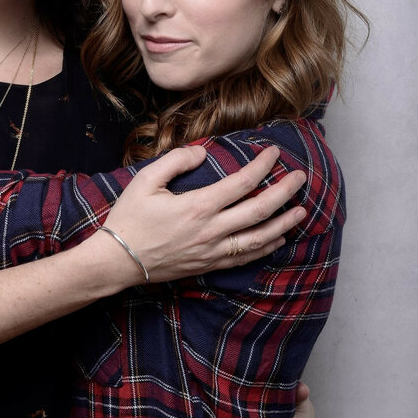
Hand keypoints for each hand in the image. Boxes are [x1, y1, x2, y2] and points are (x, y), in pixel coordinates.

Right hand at [100, 144, 306, 283]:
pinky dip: (266, 248)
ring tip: (301, 210)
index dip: (262, 165)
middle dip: (284, 192)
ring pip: (259, 238)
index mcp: (198, 206)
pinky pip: (245, 258)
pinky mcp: (208, 265)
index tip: (274, 152)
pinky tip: (278, 239)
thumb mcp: (145, 181)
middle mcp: (211, 230)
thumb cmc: (129, 218)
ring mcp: (212, 251)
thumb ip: (175, 161)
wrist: (117, 260)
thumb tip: (203, 154)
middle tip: (301, 177)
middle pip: (259, 210)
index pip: (242, 183)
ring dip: (284, 223)